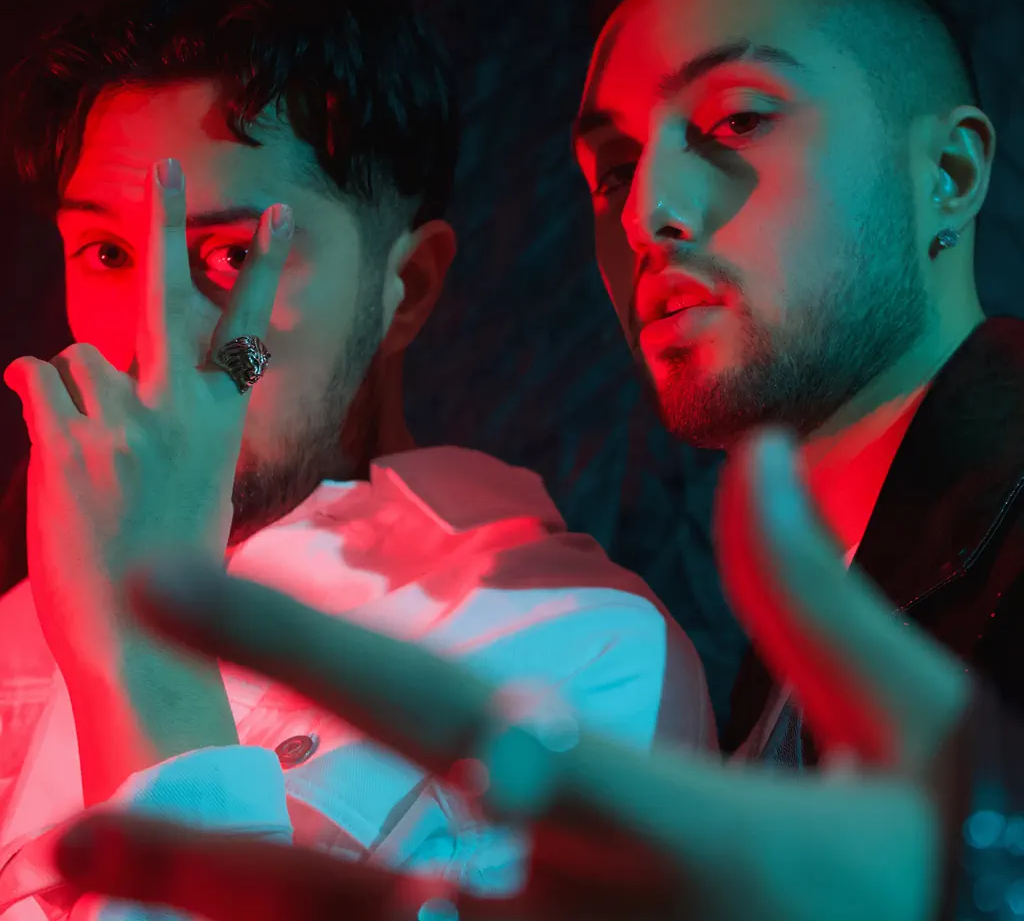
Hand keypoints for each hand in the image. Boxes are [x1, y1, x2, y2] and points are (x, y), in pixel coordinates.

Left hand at [3, 159, 293, 680]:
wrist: (146, 636)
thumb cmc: (176, 562)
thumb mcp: (203, 486)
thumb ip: (178, 424)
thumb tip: (124, 377)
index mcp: (221, 420)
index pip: (245, 325)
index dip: (258, 263)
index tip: (271, 212)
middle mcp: (178, 409)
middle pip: (167, 295)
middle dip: (170, 222)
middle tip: (169, 165)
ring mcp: (123, 422)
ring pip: (77, 354)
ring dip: (73, 389)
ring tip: (86, 448)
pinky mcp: (68, 442)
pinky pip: (33, 377)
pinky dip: (32, 396)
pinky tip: (47, 430)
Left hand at [52, 429, 971, 919]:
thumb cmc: (952, 885)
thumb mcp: (928, 735)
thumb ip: (815, 597)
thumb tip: (757, 452)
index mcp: (663, 819)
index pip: (448, 711)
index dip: (303, 645)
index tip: (171, 582)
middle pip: (356, 894)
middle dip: (202, 865)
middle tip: (63, 838)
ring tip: (105, 907)